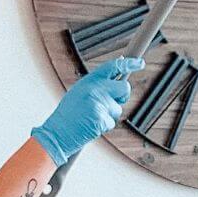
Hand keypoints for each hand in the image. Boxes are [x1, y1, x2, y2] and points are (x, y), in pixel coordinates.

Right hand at [30, 55, 145, 166]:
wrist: (58, 132)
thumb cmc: (69, 114)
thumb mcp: (80, 92)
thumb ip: (97, 84)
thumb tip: (118, 75)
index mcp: (89, 80)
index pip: (113, 67)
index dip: (129, 64)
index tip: (140, 63)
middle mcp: (95, 89)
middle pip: (124, 88)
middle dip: (123, 96)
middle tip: (112, 103)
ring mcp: (99, 104)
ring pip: (118, 109)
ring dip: (110, 115)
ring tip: (92, 117)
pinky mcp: (102, 119)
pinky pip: (112, 122)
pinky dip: (104, 126)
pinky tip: (91, 125)